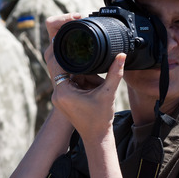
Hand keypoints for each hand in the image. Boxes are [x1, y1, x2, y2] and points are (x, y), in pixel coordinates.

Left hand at [44, 13, 126, 140]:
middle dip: (78, 64)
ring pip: (68, 75)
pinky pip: (70, 83)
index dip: (64, 51)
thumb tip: (121, 55)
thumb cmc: (101, 119)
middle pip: (63, 68)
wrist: (96, 137)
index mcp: (63, 92)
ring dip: (81, 74)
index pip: (58, 64)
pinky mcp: (64, 100)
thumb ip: (115, 73)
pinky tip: (93, 86)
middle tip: (88, 60)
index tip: (71, 40)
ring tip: (96, 84)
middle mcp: (57, 94)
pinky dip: (81, 81)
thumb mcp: (108, 93)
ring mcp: (59, 98)